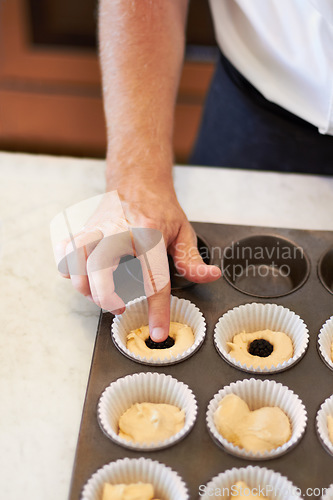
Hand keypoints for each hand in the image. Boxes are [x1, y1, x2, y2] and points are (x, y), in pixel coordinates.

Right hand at [54, 179, 220, 341]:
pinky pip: (66, 254)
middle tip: (119, 307)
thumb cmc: (159, 207)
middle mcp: (119, 231)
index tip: (157, 331)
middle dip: (107, 299)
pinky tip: (82, 277)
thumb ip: (192, 260)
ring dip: (87, 288)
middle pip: (101, 272)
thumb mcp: (182, 231)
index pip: (153, 280)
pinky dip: (70, 269)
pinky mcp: (84, 230)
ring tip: (101, 294)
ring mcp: (97, 230)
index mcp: (149, 234)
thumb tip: (211, 276)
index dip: (156, 311)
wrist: (136, 180)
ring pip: (78, 264)